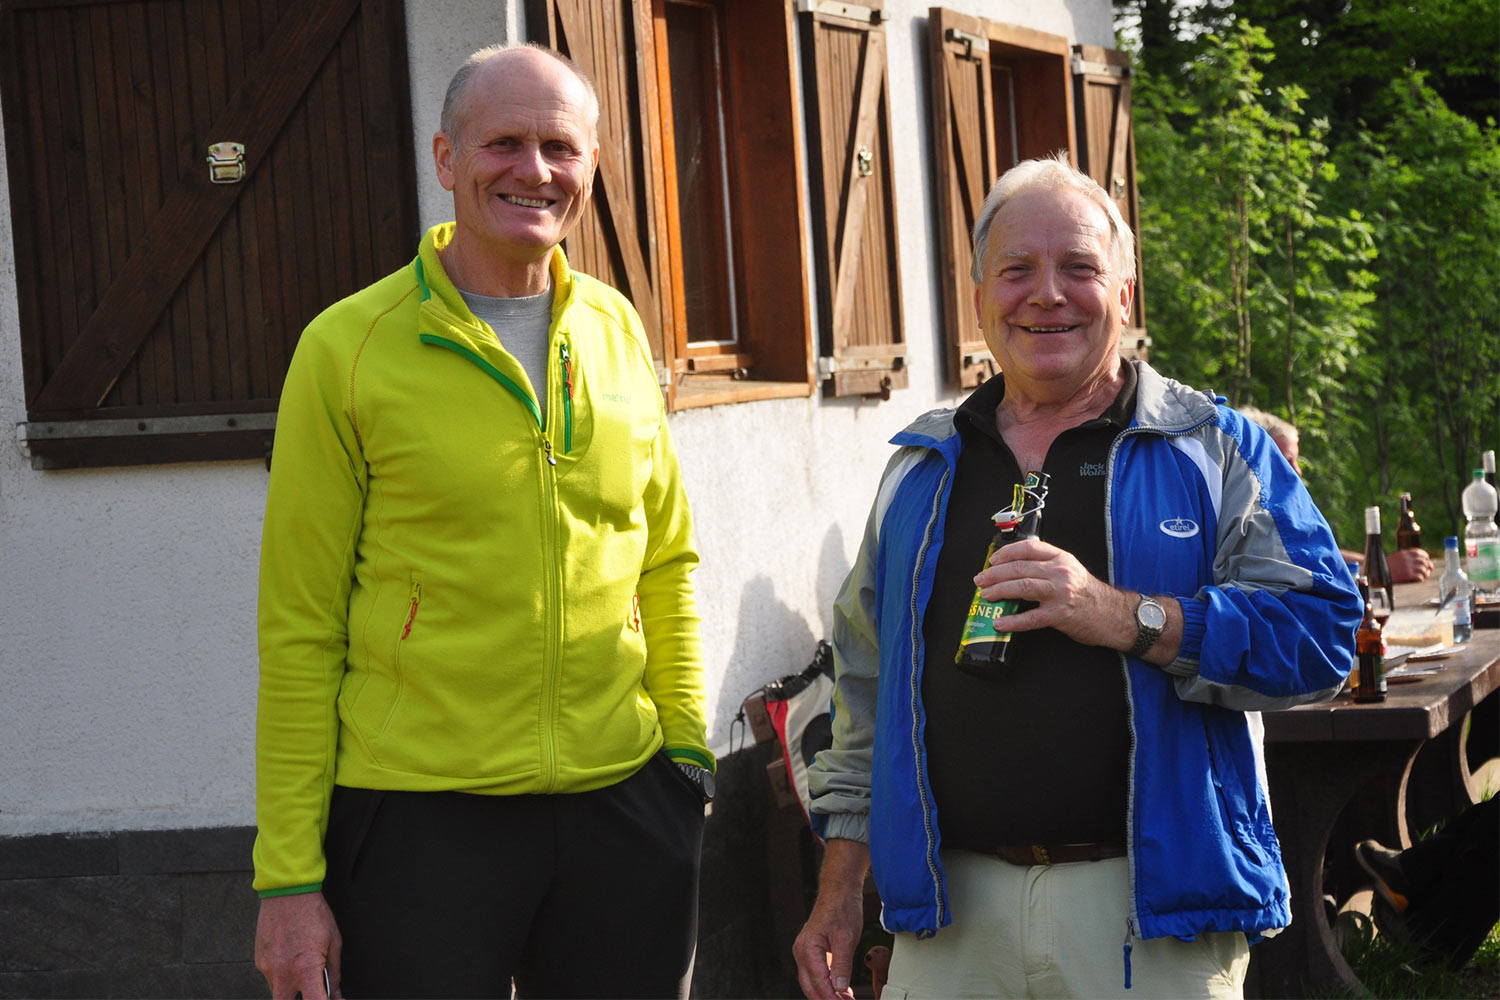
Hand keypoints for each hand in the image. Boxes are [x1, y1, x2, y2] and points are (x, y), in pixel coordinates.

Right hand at [255, 892, 341, 998]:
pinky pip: (270, 977)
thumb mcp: (333, 942)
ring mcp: (268, 969)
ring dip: (290, 988)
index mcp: (306, 970)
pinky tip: (290, 958)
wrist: (288, 892)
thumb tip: (336, 992)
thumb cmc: (313, 914)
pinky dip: (281, 975)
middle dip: (300, 999)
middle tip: (311, 989)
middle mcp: (283, 974)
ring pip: (277, 993)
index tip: (330, 999)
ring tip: (301, 968)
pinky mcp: (259, 961)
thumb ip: (334, 972)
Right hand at [794, 886, 862, 999]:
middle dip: (826, 999)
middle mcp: (801, 951)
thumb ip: (842, 965)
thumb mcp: (845, 938)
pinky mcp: (813, 951)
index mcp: (807, 949)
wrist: (840, 891)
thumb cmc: (841, 908)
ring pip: (812, 982)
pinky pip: (817, 973)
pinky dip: (827, 984)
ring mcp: (806, 951)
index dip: (832, 998)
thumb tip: (840, 987)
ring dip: (827, 994)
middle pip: (810, 987)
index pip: (819, 983)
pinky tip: (841, 990)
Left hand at [974, 537, 1131, 647]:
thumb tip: (1014, 568)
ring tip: (985, 596)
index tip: (992, 560)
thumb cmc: (1088, 593)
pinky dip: (1013, 621)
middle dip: (995, 574)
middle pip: (1020, 568)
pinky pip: (1031, 618)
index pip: (1029, 548)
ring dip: (999, 591)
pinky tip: (1000, 623)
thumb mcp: (1071, 570)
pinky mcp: (1060, 615)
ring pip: (1023, 587)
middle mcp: (1060, 573)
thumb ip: (1047, 565)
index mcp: (1061, 559)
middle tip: (981, 580)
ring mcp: (1060, 593)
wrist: (1113, 614)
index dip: (1006, 553)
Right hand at [1389, 547, 1432, 582]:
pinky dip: (1422, 578)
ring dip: (1426, 573)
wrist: (1379, 575)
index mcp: (1404, 554)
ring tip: (1425, 575)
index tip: (1427, 559)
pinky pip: (1420, 576)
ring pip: (1423, 569)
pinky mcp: (1408, 575)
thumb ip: (1405, 557)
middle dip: (1428, 565)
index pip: (1419, 552)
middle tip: (1430, 568)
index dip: (1425, 556)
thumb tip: (1418, 559)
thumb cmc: (1387, 567)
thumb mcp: (1395, 558)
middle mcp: (1407, 559)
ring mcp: (1408, 567)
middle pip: (1423, 561)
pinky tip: (1420, 579)